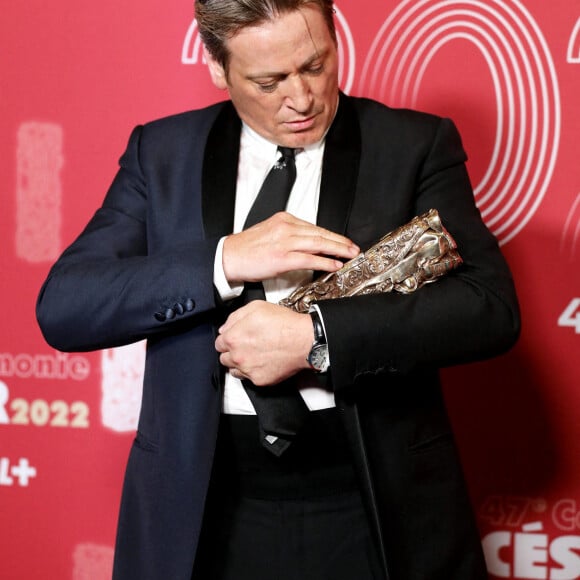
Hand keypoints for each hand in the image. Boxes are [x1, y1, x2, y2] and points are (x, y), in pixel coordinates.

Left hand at [215, 301, 312, 385]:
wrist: (304, 341)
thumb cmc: (284, 323)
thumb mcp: (256, 307)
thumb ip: (235, 317)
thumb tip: (225, 327)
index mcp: (233, 338)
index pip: (218, 343)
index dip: (228, 339)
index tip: (236, 338)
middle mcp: (237, 356)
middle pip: (224, 358)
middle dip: (232, 352)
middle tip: (246, 346)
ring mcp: (248, 370)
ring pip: (233, 370)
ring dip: (239, 363)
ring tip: (253, 355)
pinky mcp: (259, 380)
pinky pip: (248, 379)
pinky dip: (252, 371)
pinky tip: (262, 362)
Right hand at [222, 211, 358, 283]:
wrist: (228, 257)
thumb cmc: (247, 249)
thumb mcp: (270, 233)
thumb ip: (289, 235)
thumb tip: (308, 244)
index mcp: (284, 220)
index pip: (314, 227)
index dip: (332, 235)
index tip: (343, 241)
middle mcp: (286, 227)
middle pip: (320, 233)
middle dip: (340, 241)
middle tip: (353, 248)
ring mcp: (285, 242)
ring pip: (318, 243)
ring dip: (337, 250)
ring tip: (349, 255)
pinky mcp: (282, 257)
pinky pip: (309, 258)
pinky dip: (324, 261)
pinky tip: (334, 265)